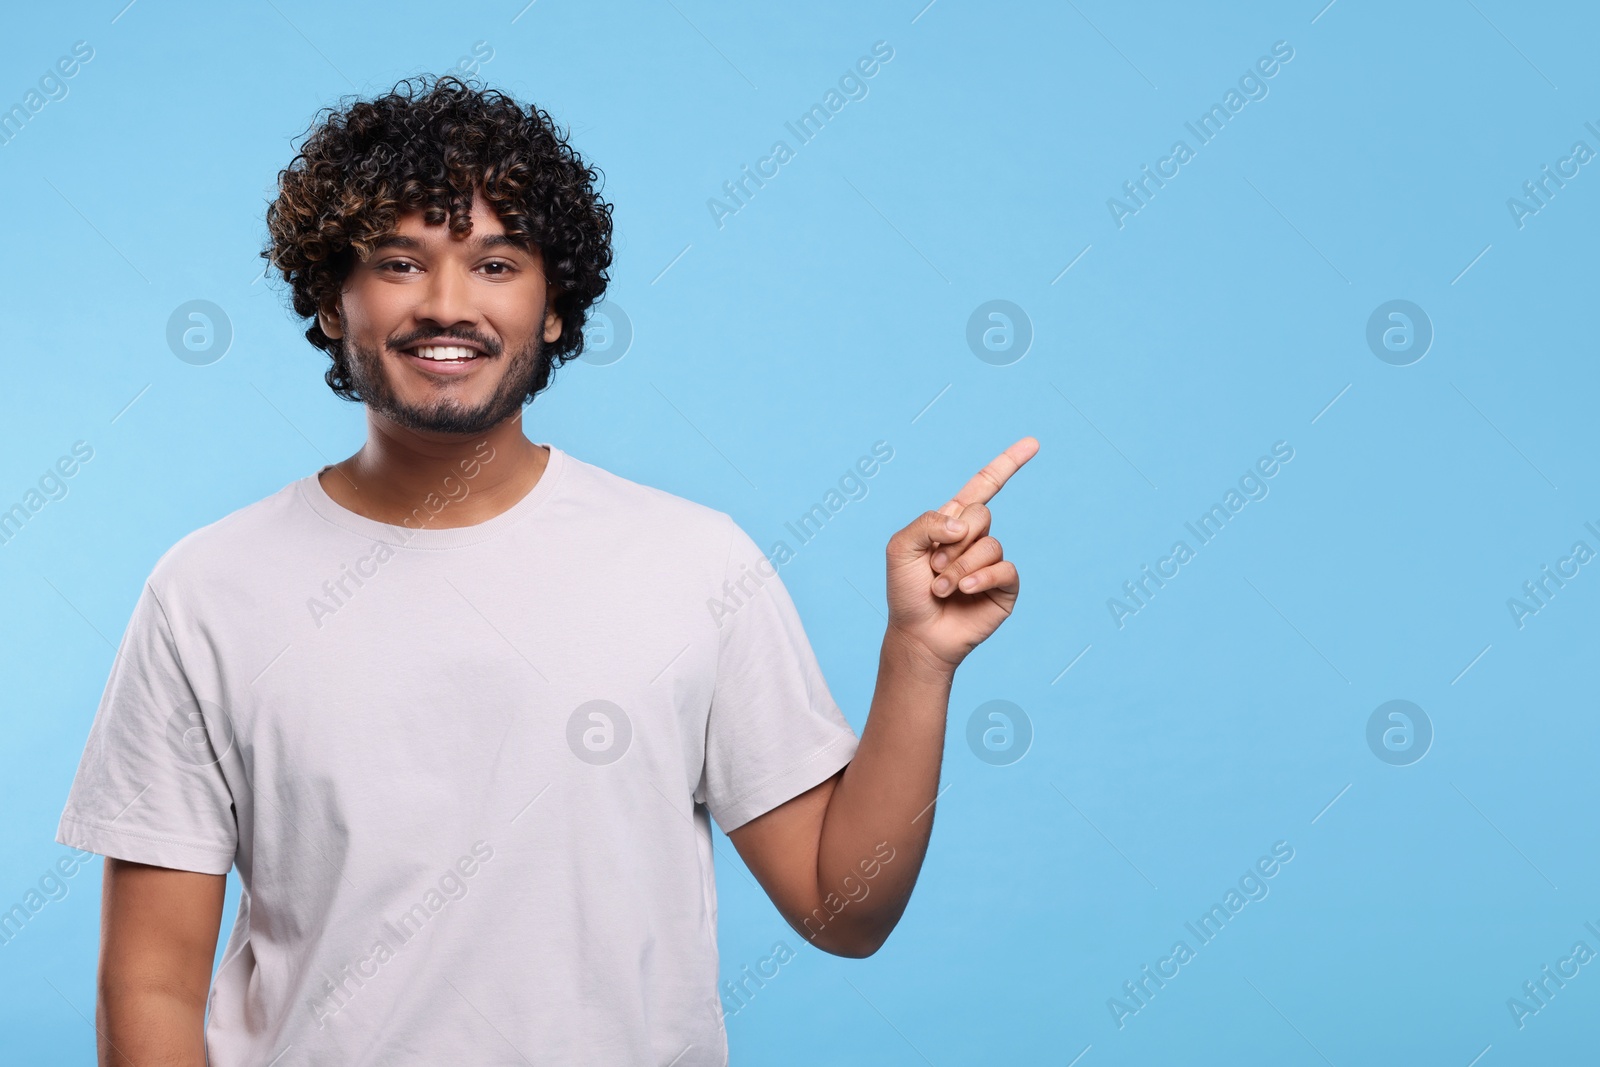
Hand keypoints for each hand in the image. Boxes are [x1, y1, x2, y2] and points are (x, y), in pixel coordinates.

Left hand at [883, 436, 1038, 671]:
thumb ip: (927, 523)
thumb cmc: (905, 592)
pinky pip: (1005, 569)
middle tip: (934, 567)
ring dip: (960, 567)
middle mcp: (975, 539)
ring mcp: (992, 563)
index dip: (1007, 464)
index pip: (984, 486)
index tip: (1033, 443)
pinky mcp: (1005, 588)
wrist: (917, 635)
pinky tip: (964, 591)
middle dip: (954, 541)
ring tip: (941, 587)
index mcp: (952, 522)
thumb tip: (964, 525)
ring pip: (991, 545)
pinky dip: (981, 578)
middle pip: (983, 514)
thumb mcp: (900, 548)